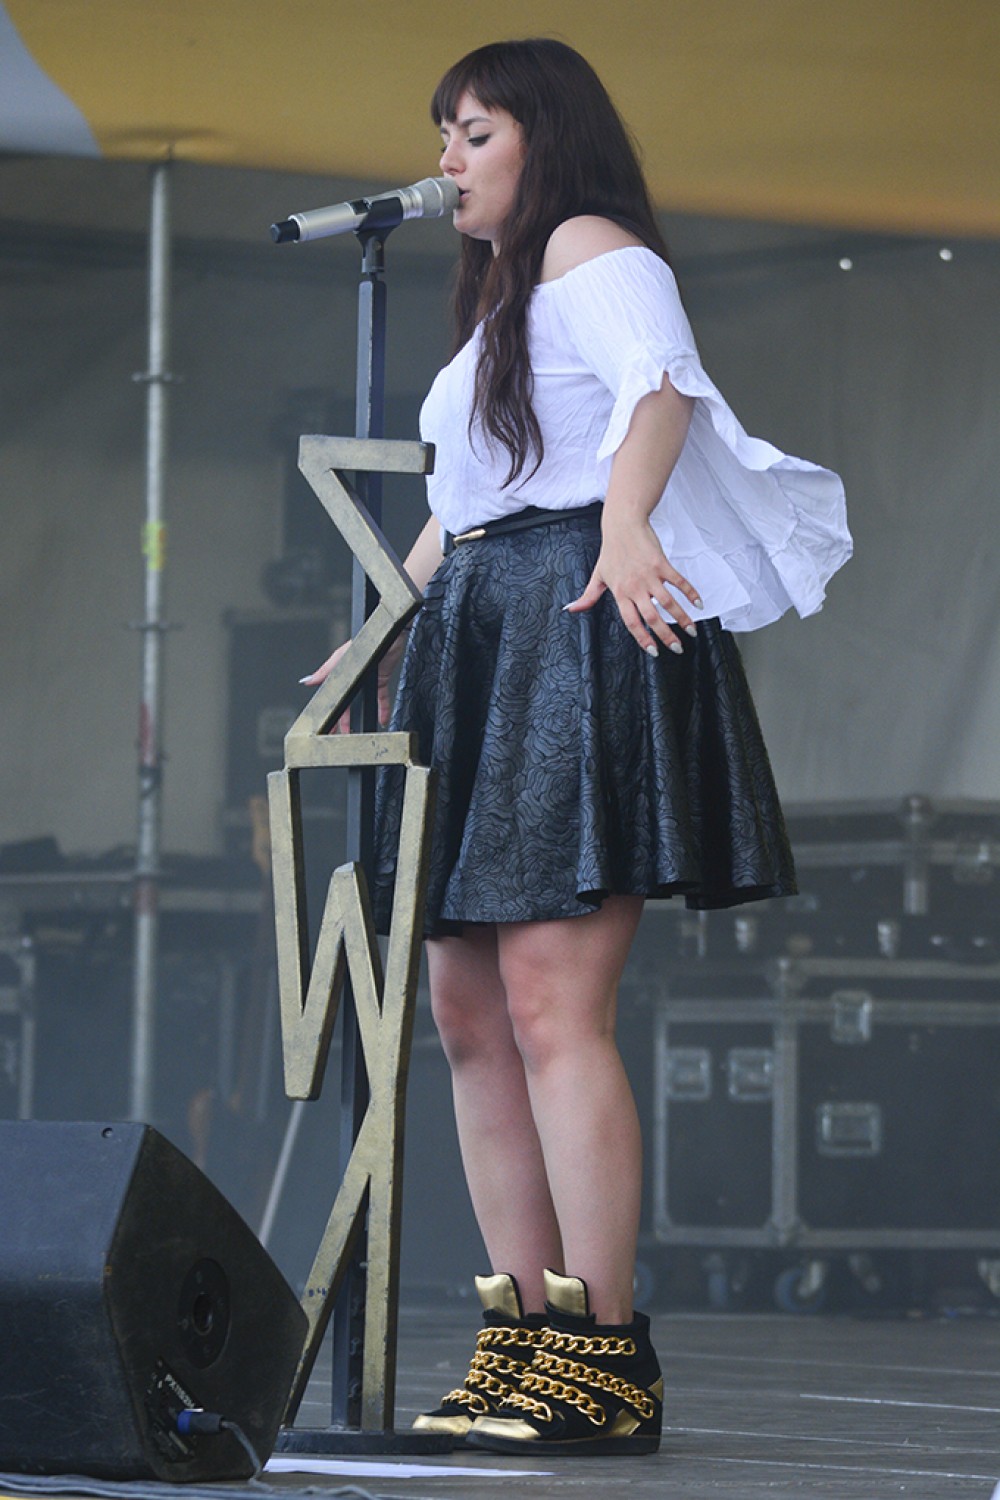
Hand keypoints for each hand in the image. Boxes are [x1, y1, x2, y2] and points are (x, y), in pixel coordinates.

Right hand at [300, 634, 404, 732]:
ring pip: (362, 706)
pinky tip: (381, 719)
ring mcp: (366, 682)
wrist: (389, 634)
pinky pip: (380, 700)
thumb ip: (324, 672)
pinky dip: (382, 710)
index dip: (328, 714)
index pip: (331, 699)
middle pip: (346, 707)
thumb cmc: (364, 641)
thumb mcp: (340, 658)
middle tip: (340, 738)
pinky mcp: (380, 681)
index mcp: (339, 675)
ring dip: (360, 719)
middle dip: (342, 724)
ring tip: (359, 733)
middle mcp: (352, 680)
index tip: (323, 728)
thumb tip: (306, 681)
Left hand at [564, 515, 701, 655]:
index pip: (632, 622)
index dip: (643, 638)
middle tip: (678, 648)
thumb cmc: (611, 550)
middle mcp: (635, 587)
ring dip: (682, 619)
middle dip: (667, 636)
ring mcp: (650, 576)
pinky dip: (690, 593)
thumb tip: (572, 609)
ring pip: (668, 603)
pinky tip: (698, 604)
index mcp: (620, 593)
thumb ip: (588, 596)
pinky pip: (679, 582)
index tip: (654, 651)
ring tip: (692, 631)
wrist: (623, 525)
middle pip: (653, 617)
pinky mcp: (661, 564)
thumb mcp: (598, 575)